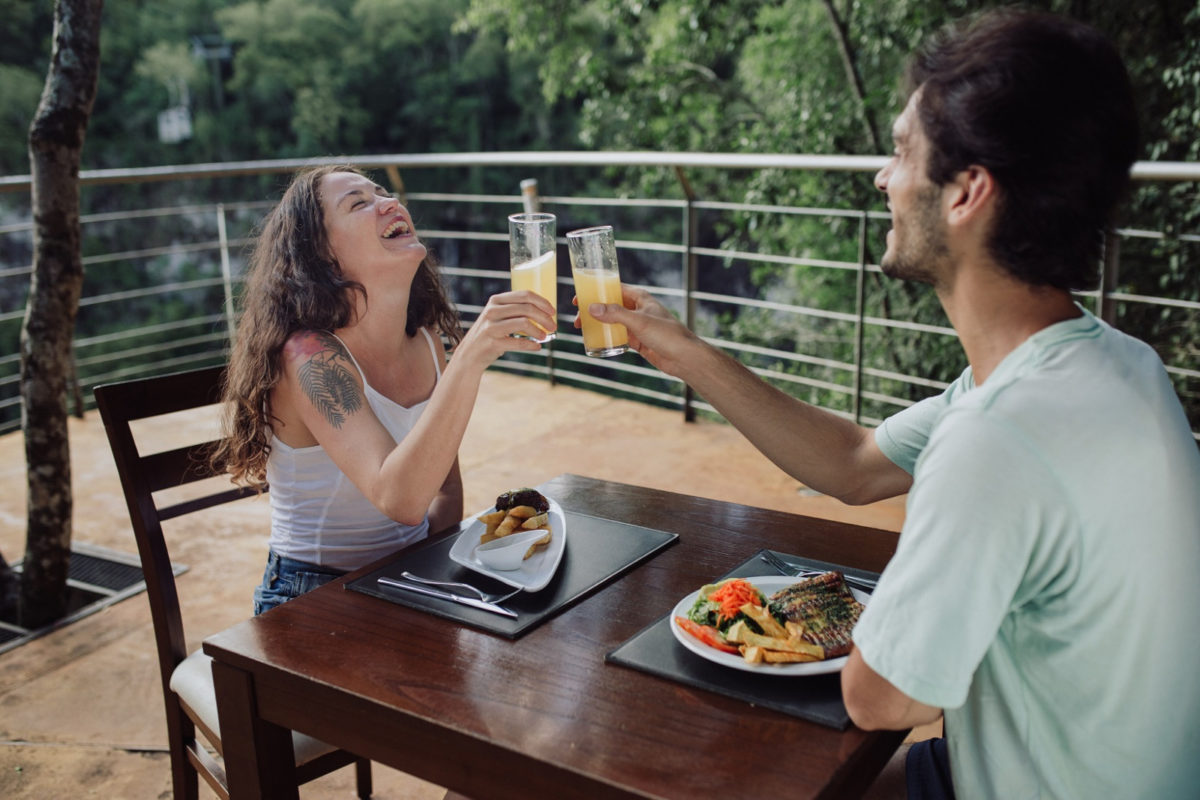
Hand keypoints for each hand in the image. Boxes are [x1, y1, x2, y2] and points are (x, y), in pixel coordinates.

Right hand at [456, 290, 556, 368]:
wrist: (470, 354)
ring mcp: (491, 326)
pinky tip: (537, 347)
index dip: (542, 302)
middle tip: (553, 326)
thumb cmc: (490, 334)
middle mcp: (492, 311)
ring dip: (539, 330)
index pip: (525, 295)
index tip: (552, 311)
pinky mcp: (493, 342)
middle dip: (544, 317)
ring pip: (524, 323)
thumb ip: (514, 310)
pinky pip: (518, 342)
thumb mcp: (498, 316)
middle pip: (527, 308)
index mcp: (496, 300)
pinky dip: (531, 345)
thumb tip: (545, 312)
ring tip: (545, 337)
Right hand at [575, 285, 699, 376]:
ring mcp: (637, 325)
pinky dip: (606, 337)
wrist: (683, 358)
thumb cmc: (667, 334)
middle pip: (609, 305)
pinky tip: (595, 340)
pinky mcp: (637, 340)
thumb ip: (615, 314)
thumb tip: (591, 308)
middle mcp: (637, 309)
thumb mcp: (639, 322)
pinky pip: (617, 336)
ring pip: (612, 321)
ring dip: (597, 323)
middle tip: (577, 318)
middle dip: (593, 310)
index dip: (595, 291)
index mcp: (639, 298)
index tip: (579, 297)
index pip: (613, 288)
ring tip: (581, 329)